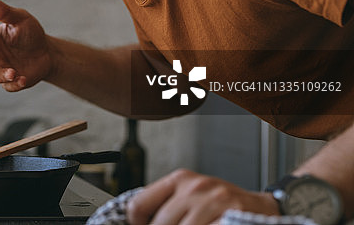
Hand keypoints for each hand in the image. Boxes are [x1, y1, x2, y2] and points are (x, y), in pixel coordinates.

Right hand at [0, 0, 52, 91]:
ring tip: (14, 72)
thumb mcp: (20, 18)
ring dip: (2, 75)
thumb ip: (3, 11)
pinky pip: (8, 86)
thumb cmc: (30, 32)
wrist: (48, 52)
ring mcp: (1, 69)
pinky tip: (23, 79)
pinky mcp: (12, 82)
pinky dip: (14, 84)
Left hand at [127, 169, 279, 224]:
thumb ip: (168, 205)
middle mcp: (194, 187)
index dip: (136, 223)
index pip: (139, 204)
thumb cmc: (222, 205)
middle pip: (159, 223)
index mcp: (179, 180)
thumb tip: (139, 222)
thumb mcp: (191, 196)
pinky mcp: (231, 215)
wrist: (264, 207)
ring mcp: (214, 201)